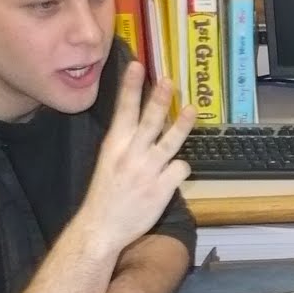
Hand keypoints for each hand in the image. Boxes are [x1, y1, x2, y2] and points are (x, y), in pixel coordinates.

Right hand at [77, 62, 193, 253]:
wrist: (102, 227)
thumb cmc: (106, 194)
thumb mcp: (108, 161)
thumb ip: (125, 143)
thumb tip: (141, 124)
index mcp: (114, 145)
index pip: (124, 109)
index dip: (131, 86)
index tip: (137, 65)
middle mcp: (131, 154)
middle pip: (150, 120)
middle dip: (160, 97)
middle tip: (168, 80)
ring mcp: (147, 171)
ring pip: (171, 141)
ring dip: (182, 124)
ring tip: (191, 110)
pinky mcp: (162, 189)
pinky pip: (180, 169)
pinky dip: (181, 168)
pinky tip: (175, 172)